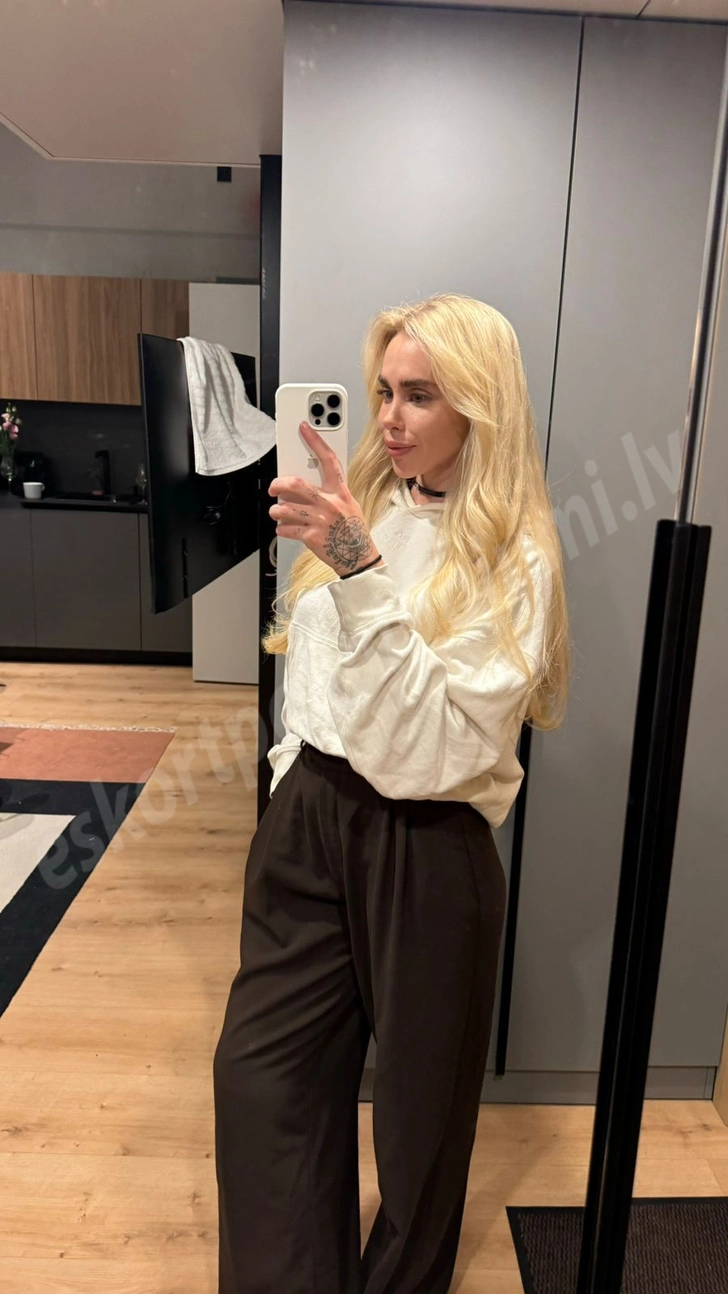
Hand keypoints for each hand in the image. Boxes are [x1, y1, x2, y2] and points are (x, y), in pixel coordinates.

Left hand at [268, 422, 381, 576]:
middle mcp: (329, 503)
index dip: (315, 441)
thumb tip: (303, 486)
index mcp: (340, 492)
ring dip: (276, 510)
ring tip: (277, 512)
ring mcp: (320, 520)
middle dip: (278, 484)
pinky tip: (284, 529)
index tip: (304, 428)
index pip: (328, 460)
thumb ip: (331, 493)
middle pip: (295, 484)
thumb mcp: (349, 504)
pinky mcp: (312, 537)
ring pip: (284, 508)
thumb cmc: (353, 531)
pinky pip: (286, 528)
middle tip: (273, 487)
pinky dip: (281, 529)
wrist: (358, 557)